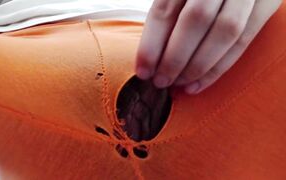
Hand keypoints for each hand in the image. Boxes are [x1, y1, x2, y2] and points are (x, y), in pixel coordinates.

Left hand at [136, 0, 281, 93]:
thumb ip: (168, 11)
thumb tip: (151, 55)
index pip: (165, 10)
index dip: (151, 44)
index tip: (143, 71)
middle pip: (195, 20)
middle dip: (175, 58)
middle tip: (161, 82)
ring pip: (224, 32)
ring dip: (198, 66)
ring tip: (179, 85)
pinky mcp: (266, 3)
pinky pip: (244, 40)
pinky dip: (220, 67)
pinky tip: (199, 83)